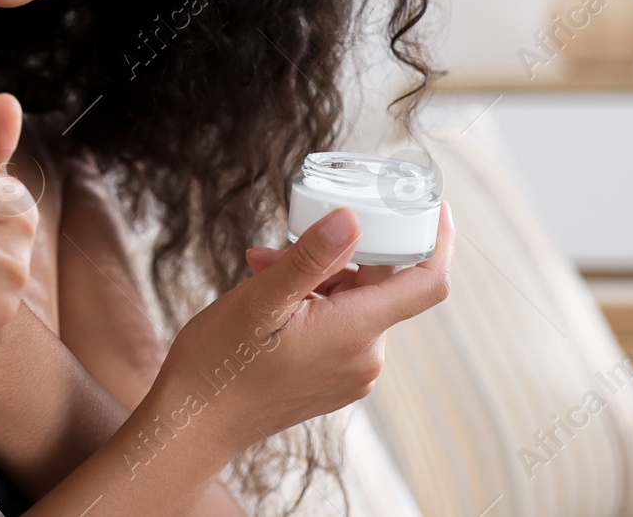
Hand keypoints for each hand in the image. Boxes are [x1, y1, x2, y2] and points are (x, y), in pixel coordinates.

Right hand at [152, 201, 453, 454]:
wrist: (193, 425)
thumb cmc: (220, 363)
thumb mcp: (260, 299)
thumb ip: (310, 258)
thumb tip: (352, 220)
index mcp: (356, 333)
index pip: (427, 283)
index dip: (439, 241)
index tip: (436, 207)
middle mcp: (366, 359)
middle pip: (378, 286)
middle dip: (337, 255)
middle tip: (280, 246)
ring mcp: (351, 374)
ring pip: (353, 303)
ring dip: (316, 279)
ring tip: (261, 272)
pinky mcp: (334, 381)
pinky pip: (340, 326)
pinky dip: (314, 303)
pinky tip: (271, 300)